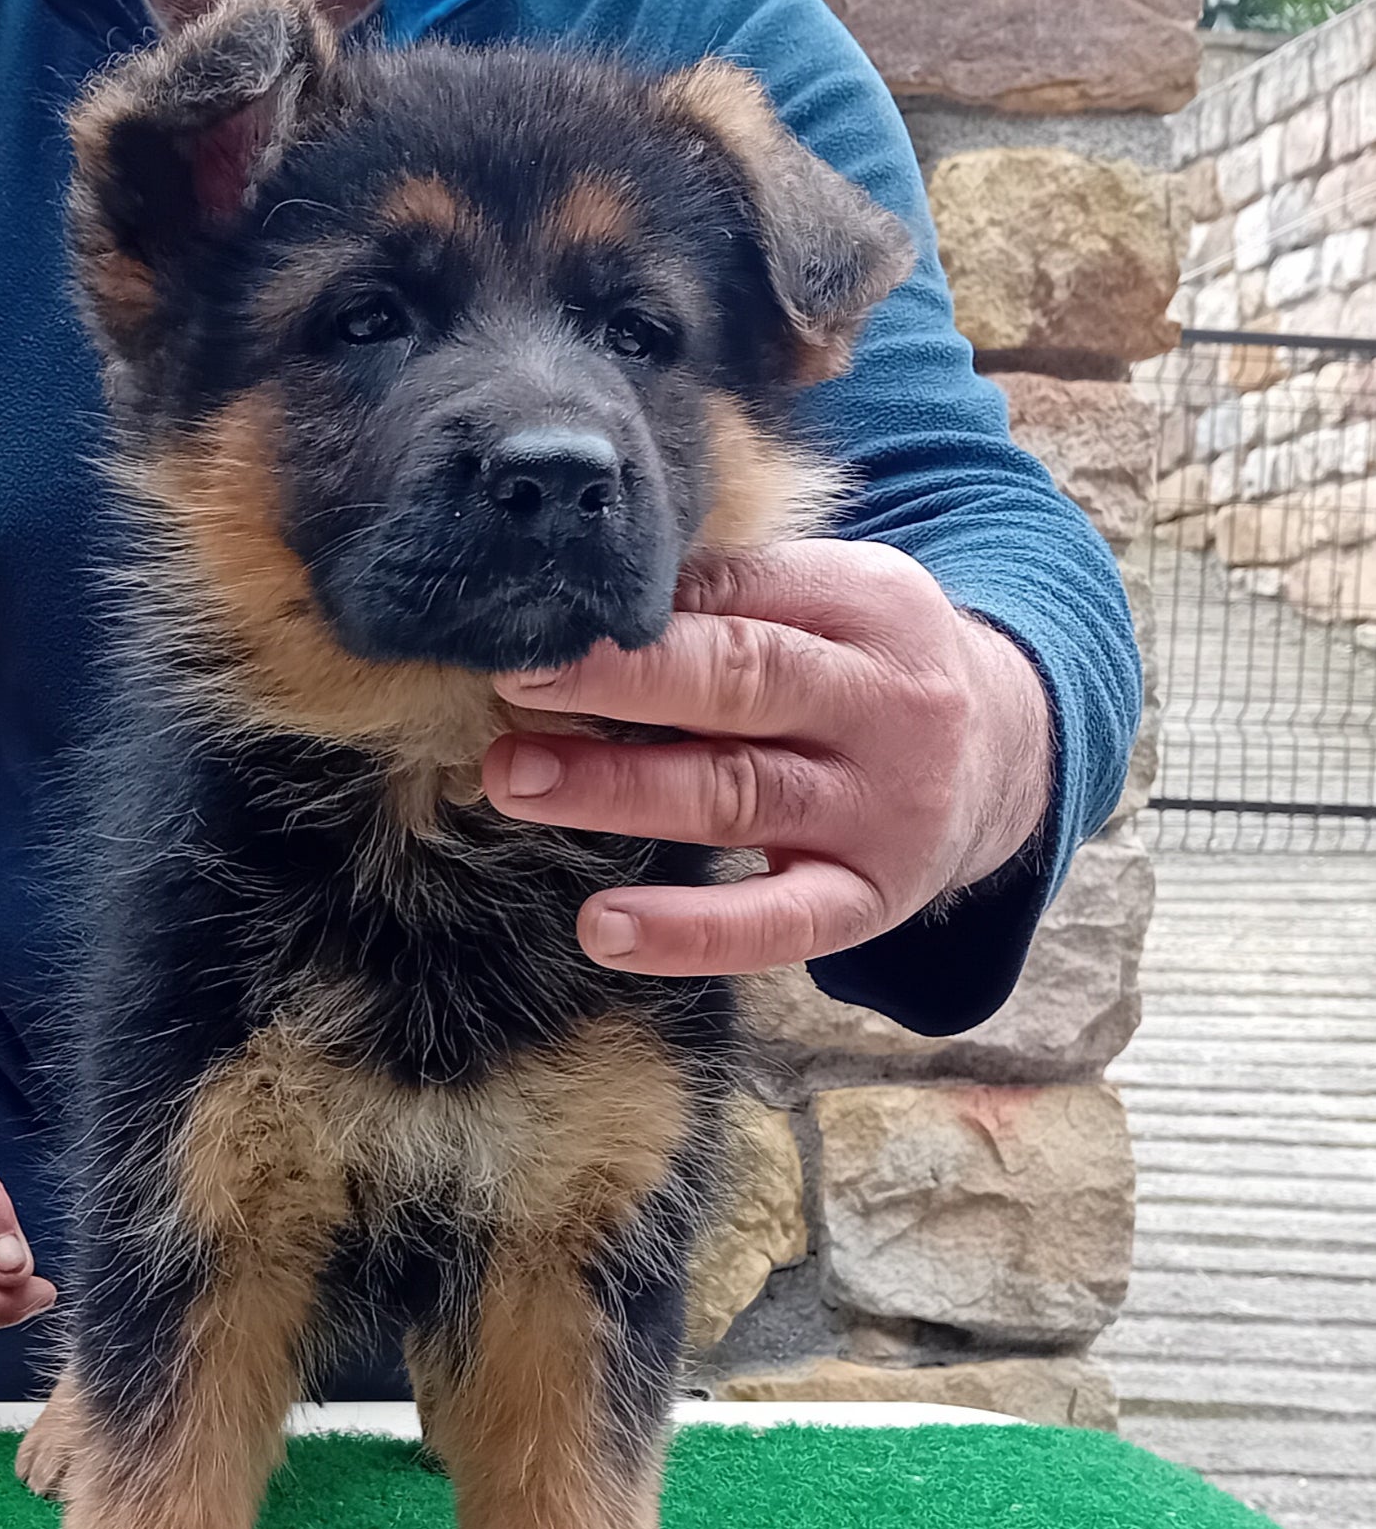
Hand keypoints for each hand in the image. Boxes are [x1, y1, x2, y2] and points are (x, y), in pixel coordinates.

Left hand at [483, 540, 1052, 975]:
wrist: (1009, 756)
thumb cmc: (869, 666)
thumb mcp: (832, 598)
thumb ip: (732, 594)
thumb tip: (585, 600)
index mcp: (870, 607)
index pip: (746, 600)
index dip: (641, 616)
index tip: (541, 620)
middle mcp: (885, 706)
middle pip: (742, 686)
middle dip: (621, 683)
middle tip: (519, 681)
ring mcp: (881, 811)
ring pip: (737, 797)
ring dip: (617, 791)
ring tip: (517, 780)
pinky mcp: (869, 900)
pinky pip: (775, 926)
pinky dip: (687, 934)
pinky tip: (603, 930)